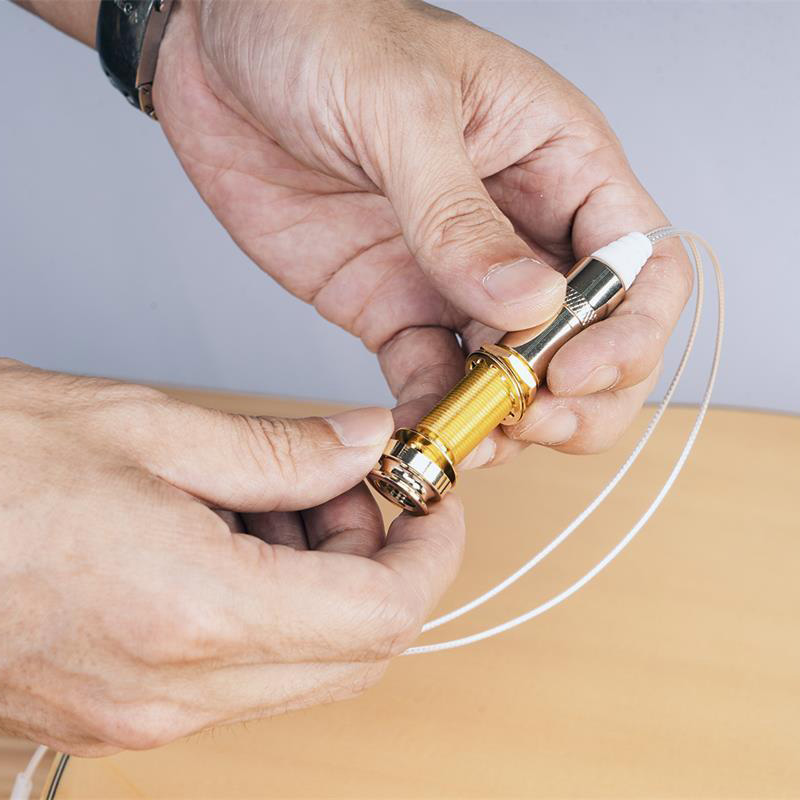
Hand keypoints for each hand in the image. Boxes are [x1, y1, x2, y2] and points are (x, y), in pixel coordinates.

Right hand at [0, 359, 463, 754]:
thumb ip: (278, 448)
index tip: (432, 505)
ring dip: (321, 585)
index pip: (382, 615)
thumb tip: (359, 445)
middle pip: (356, 652)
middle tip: (342, 489)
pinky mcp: (123, 711)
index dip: (429, 555)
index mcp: (195, 611)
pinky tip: (224, 538)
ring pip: (304, 665)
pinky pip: (243, 672)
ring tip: (268, 502)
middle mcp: (176, 689)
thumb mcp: (149, 427)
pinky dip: (269, 607)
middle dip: (376, 564)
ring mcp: (146, 715)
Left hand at [152, 0, 691, 464]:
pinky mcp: (393, 306)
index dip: (627, 332)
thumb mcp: (402, 109)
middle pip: (591, 337)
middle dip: (576, 395)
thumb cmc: (322, 31)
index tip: (572, 371)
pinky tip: (415, 429)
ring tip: (471, 441)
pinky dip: (431, 412)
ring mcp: (456, 277)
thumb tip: (530, 307)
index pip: (638, 264)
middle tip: (529, 422)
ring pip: (515, 372)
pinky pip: (430, 376)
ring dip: (504, 418)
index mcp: (557, 163)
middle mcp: (518, 230)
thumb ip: (461, 216)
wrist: (220, 49)